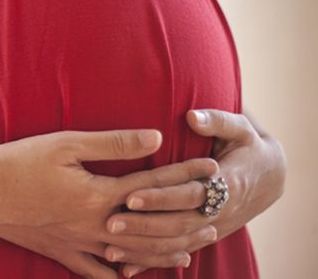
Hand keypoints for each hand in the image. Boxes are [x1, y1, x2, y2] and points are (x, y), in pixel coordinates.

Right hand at [0, 129, 218, 278]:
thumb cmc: (18, 161)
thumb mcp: (64, 144)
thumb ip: (112, 143)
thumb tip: (155, 138)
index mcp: (98, 195)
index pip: (154, 184)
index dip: (185, 175)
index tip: (211, 168)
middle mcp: (94, 225)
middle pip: (152, 227)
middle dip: (187, 221)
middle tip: (215, 215)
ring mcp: (77, 244)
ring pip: (132, 255)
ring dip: (164, 252)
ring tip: (190, 251)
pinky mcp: (60, 253)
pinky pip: (96, 272)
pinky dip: (119, 274)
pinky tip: (131, 275)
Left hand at [102, 109, 286, 276]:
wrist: (269, 177)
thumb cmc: (247, 147)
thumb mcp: (241, 129)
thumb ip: (217, 121)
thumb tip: (192, 116)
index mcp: (226, 184)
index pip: (188, 193)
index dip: (161, 197)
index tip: (131, 195)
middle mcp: (219, 211)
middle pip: (178, 224)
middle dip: (144, 226)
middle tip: (110, 223)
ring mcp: (211, 228)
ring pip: (176, 245)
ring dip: (144, 250)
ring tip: (110, 249)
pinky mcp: (203, 237)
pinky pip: (176, 253)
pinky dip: (152, 262)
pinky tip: (126, 270)